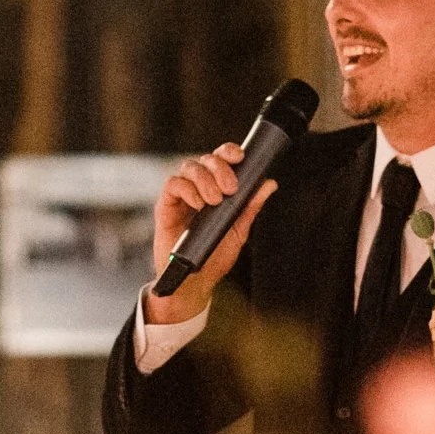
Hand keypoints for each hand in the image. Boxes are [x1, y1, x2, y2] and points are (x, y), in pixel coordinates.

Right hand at [143, 143, 275, 325]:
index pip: (220, 159)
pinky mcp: (165, 206)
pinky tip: (198, 204)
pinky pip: (172, 185)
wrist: (194, 282)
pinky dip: (186, 189)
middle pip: (205, 159)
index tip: (240, 157)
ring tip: (214, 201)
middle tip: (230, 188)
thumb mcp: (238, 231)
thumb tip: (269, 184)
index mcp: (215, 188)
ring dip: (204, 179)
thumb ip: (250, 207)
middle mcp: (197, 187)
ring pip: (189, 168)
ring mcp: (181, 196)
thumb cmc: (215, 256)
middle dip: (219, 168)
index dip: (228, 151)